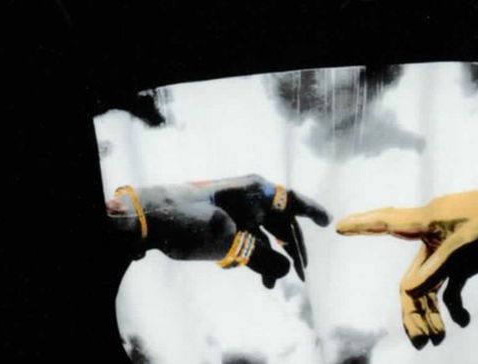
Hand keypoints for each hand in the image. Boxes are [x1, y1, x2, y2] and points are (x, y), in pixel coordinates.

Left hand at [107, 174, 329, 289]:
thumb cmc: (191, 221)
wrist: (149, 219)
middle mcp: (248, 196)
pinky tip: (248, 273)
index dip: (312, 211)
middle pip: (280, 221)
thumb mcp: (229, 242)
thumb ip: (262, 257)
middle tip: (300, 277)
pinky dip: (253, 256)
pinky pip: (247, 238)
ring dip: (271, 258)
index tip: (328, 223)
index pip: (293, 200)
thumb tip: (285, 271)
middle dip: (292, 248)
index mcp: (255, 190)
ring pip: (263, 234)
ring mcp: (234, 209)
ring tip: (271, 285)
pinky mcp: (221, 222)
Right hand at [336, 175, 477, 347]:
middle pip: (410, 275)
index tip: (339, 227)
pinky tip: (461, 321)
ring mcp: (447, 248)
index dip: (362, 225)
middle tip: (420, 336)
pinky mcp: (464, 259)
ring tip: (437, 335)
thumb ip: (438, 265)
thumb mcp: (467, 243)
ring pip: (427, 284)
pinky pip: (448, 285)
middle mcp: (432, 235)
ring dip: (429, 310)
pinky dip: (451, 304)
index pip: (387, 222)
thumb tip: (409, 289)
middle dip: (411, 307)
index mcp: (427, 220)